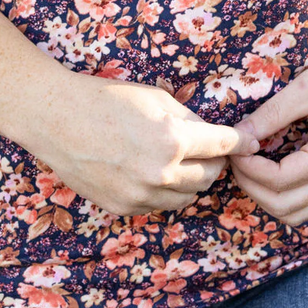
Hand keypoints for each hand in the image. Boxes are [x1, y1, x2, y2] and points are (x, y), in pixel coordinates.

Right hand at [34, 74, 260, 217]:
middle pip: (209, 176)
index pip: (221, 146)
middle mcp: (160, 174)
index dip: (240, 143)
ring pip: (188, 197)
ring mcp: (141, 196)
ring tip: (183, 160)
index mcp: (172, 141)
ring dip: (193, 179)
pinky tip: (156, 172)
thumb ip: (188, 119)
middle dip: (214, 161)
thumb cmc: (105, 99)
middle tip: (210, 148)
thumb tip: (211, 134)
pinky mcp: (124, 208)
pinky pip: (160, 206)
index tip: (252, 143)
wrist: (56, 119)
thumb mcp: (155, 98)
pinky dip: (166, 191)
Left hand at [229, 47, 307, 226]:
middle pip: (282, 205)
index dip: (248, 167)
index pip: (278, 180)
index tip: (234, 144)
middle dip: (250, 185)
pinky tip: (269, 169)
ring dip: (265, 197)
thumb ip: (272, 113)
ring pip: (295, 213)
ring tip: (250, 165)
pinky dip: (282, 197)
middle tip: (235, 156)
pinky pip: (307, 204)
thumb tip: (238, 135)